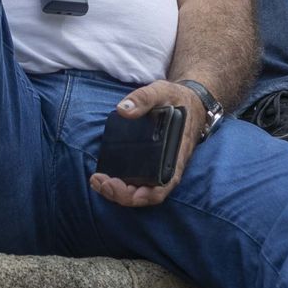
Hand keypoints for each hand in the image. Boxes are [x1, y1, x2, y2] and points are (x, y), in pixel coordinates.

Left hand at [89, 80, 204, 208]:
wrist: (190, 101)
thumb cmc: (178, 99)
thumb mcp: (162, 91)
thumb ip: (143, 98)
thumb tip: (122, 110)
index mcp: (175, 158)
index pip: (159, 189)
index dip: (138, 195)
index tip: (115, 185)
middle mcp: (168, 168)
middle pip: (145, 195)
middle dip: (120, 194)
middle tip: (99, 181)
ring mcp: (160, 168)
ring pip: (140, 191)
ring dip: (117, 192)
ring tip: (98, 181)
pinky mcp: (152, 163)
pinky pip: (138, 181)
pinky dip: (121, 184)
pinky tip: (105, 175)